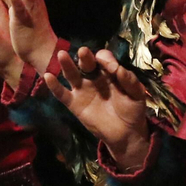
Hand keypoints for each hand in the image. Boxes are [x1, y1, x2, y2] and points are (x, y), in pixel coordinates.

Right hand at [44, 48, 150, 169]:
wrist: (126, 133)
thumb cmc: (132, 110)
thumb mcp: (136, 94)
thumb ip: (129, 81)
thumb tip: (119, 68)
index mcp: (109, 72)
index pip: (104, 59)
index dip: (105, 60)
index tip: (111, 68)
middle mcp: (94, 77)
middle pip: (86, 63)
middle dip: (85, 57)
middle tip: (83, 52)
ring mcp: (82, 90)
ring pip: (72, 74)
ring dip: (67, 64)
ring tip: (62, 55)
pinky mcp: (74, 104)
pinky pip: (62, 94)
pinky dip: (54, 86)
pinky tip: (48, 76)